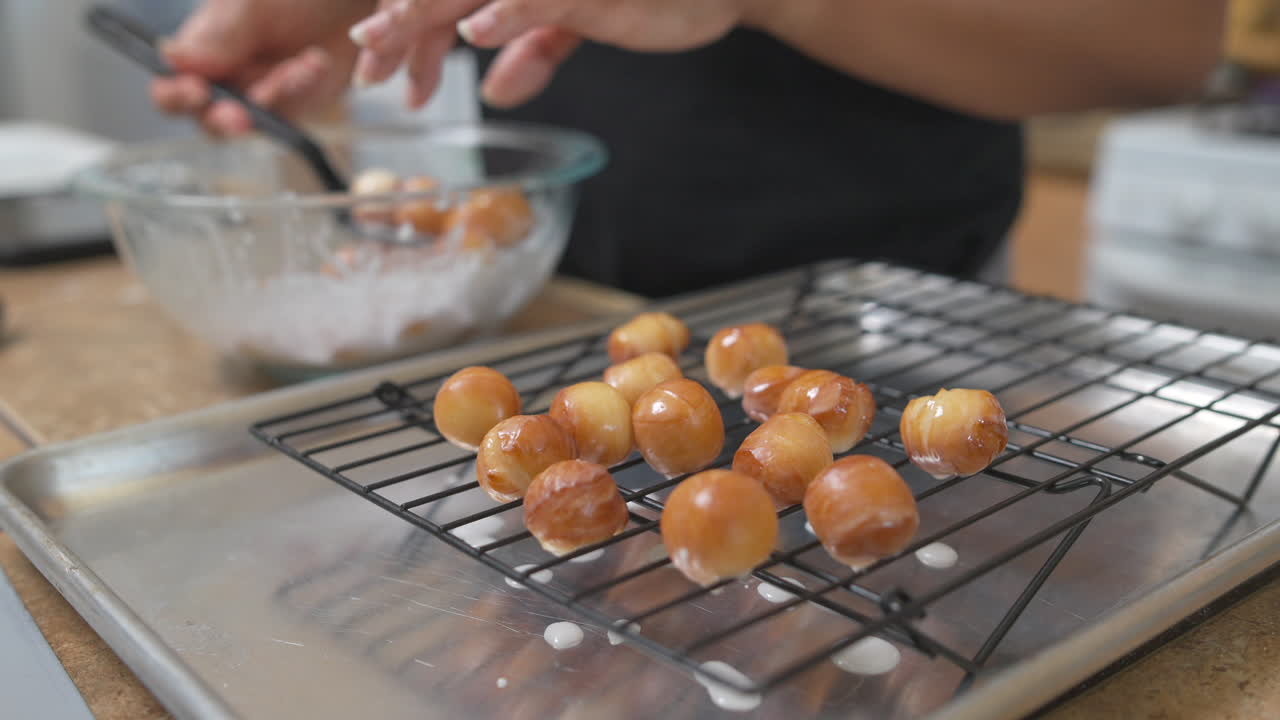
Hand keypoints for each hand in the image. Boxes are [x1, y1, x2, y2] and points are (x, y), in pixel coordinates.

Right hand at [152, 0, 373, 135]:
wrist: (344, 3)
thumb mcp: (252, 7)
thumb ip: (219, 38)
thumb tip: (170, 57)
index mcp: (200, 52)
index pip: (170, 89)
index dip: (176, 97)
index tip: (197, 91)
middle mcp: (226, 81)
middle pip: (210, 120)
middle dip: (225, 119)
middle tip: (241, 115)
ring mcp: (261, 98)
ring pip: (258, 121)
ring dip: (278, 95)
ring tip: (302, 62)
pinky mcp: (296, 108)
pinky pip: (295, 116)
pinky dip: (304, 91)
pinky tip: (316, 62)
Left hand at [349, 0, 753, 108]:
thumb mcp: (583, 22)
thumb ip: (536, 46)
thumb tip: (496, 91)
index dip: (407, 26)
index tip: (379, 68)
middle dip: (398, 25)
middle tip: (364, 64)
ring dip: (423, 15)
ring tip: (382, 46)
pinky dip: (506, 13)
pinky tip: (474, 31)